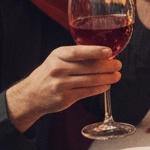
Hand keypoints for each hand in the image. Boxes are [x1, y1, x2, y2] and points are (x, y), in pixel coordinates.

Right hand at [5, 45, 121, 132]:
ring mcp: (61, 84)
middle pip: (89, 67)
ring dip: (108, 78)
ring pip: (91, 80)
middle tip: (118, 65)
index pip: (78, 52)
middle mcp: (58, 69)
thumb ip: (77, 56)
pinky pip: (88, 92)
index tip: (109, 51)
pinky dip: (100, 88)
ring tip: (116, 76)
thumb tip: (105, 55)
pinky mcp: (65, 97)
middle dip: (108, 66)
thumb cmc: (50, 74)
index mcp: (58, 55)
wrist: (32, 94)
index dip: (95, 51)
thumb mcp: (58, 59)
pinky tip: (106, 85)